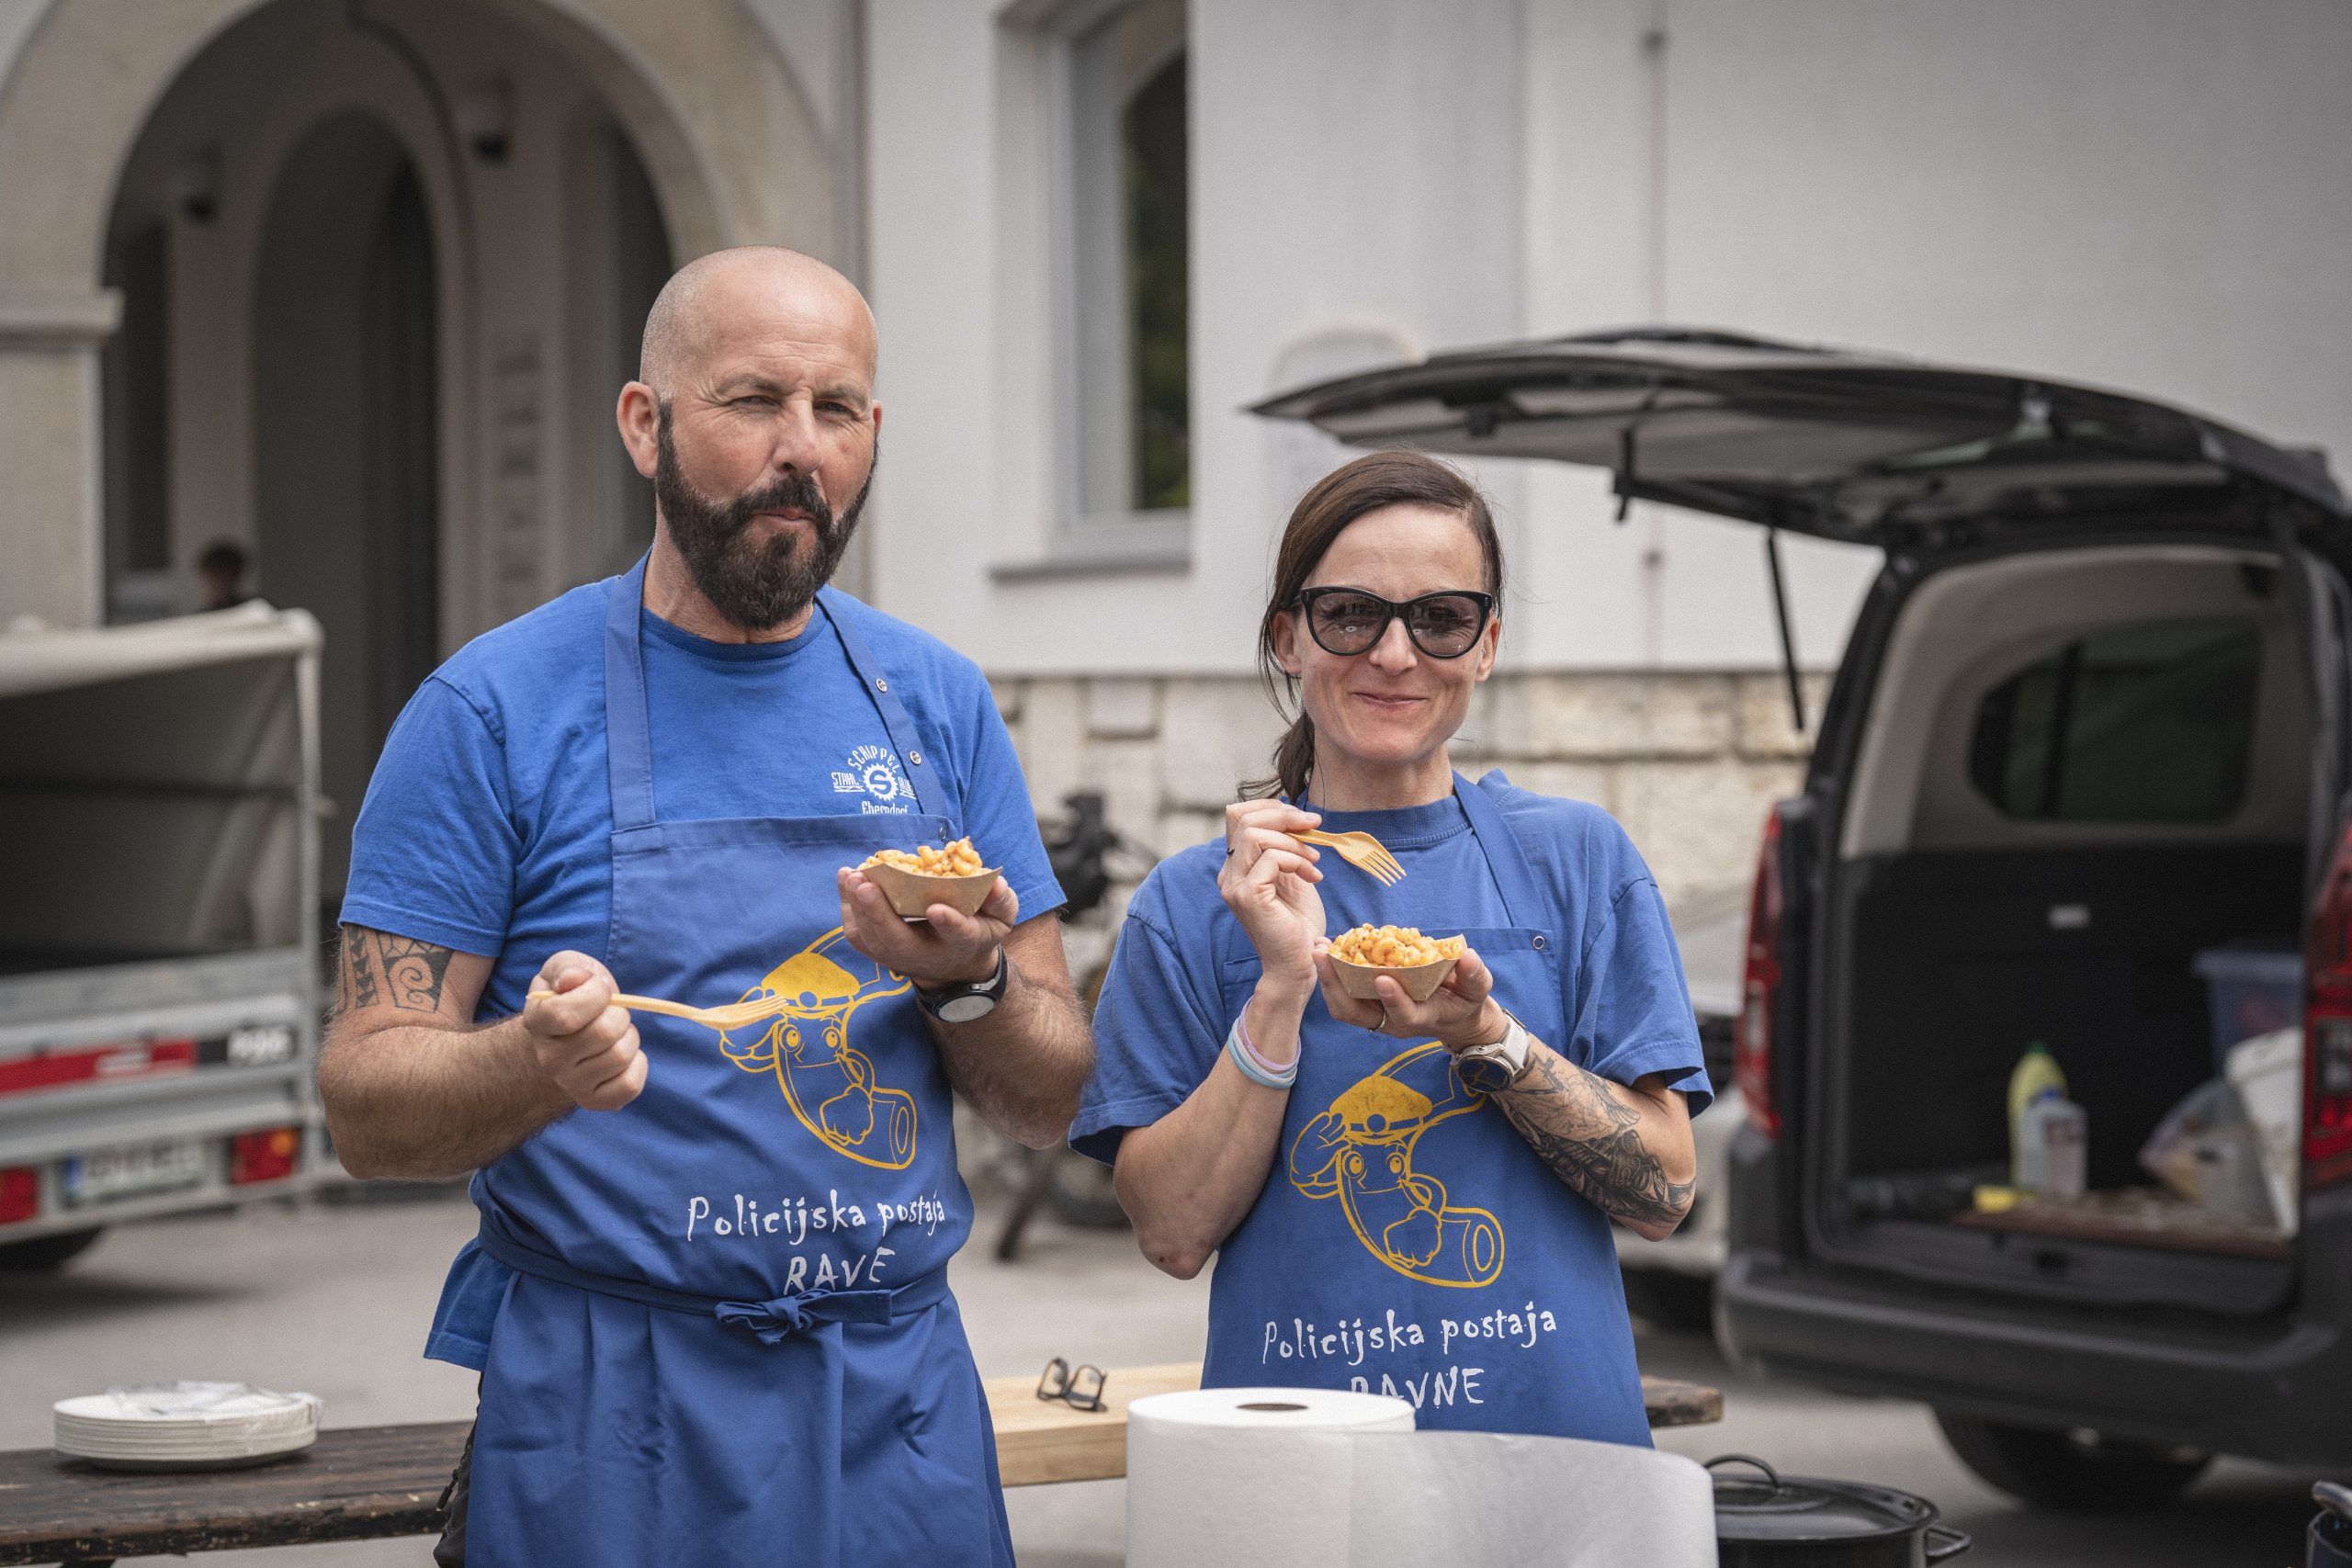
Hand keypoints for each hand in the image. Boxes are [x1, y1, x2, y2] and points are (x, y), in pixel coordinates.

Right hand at [522, 951, 646, 1109]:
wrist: (570, 1033)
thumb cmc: (572, 995)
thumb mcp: (566, 968)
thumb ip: (568, 968)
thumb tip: (574, 978)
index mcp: (537, 1022)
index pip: (564, 1014)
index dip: (595, 995)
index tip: (599, 988)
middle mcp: (548, 1059)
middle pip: (605, 1033)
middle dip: (620, 1013)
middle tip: (610, 1013)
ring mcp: (569, 1084)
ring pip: (621, 1055)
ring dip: (629, 1036)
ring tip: (615, 1034)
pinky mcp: (592, 1101)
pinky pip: (630, 1085)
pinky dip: (637, 1064)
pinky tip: (623, 1056)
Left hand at [838, 866, 1016, 987]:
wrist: (953, 965)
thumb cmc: (978, 930)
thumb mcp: (1000, 918)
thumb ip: (1001, 900)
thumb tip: (995, 882)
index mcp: (962, 943)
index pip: (958, 934)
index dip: (950, 923)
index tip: (937, 908)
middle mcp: (926, 954)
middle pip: (898, 940)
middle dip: (879, 913)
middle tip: (866, 884)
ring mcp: (898, 957)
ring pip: (872, 938)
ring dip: (858, 908)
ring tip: (851, 875)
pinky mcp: (879, 952)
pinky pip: (858, 934)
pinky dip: (848, 907)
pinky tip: (846, 880)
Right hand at [1218, 800, 1325, 995]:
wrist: (1299, 963)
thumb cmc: (1298, 923)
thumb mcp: (1292, 874)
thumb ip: (1284, 847)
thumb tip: (1292, 813)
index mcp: (1237, 866)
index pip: (1238, 816)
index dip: (1272, 807)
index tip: (1303, 818)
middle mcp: (1229, 874)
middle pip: (1244, 819)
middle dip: (1285, 816)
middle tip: (1314, 826)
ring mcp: (1234, 886)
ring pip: (1255, 835)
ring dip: (1293, 841)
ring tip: (1315, 859)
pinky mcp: (1248, 897)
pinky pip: (1270, 859)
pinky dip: (1297, 860)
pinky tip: (1313, 877)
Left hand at [1313, 942, 1508, 1050]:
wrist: (1454, 1017)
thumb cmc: (1465, 1001)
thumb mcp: (1477, 989)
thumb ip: (1474, 975)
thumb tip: (1467, 955)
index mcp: (1422, 1018)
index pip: (1404, 1015)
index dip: (1394, 999)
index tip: (1383, 977)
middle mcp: (1393, 1021)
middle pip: (1357, 1014)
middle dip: (1337, 987)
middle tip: (1324, 955)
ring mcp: (1378, 1014)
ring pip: (1344, 1006)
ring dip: (1328, 980)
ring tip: (1319, 949)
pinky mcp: (1369, 1003)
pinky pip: (1344, 995)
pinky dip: (1332, 974)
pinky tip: (1326, 949)